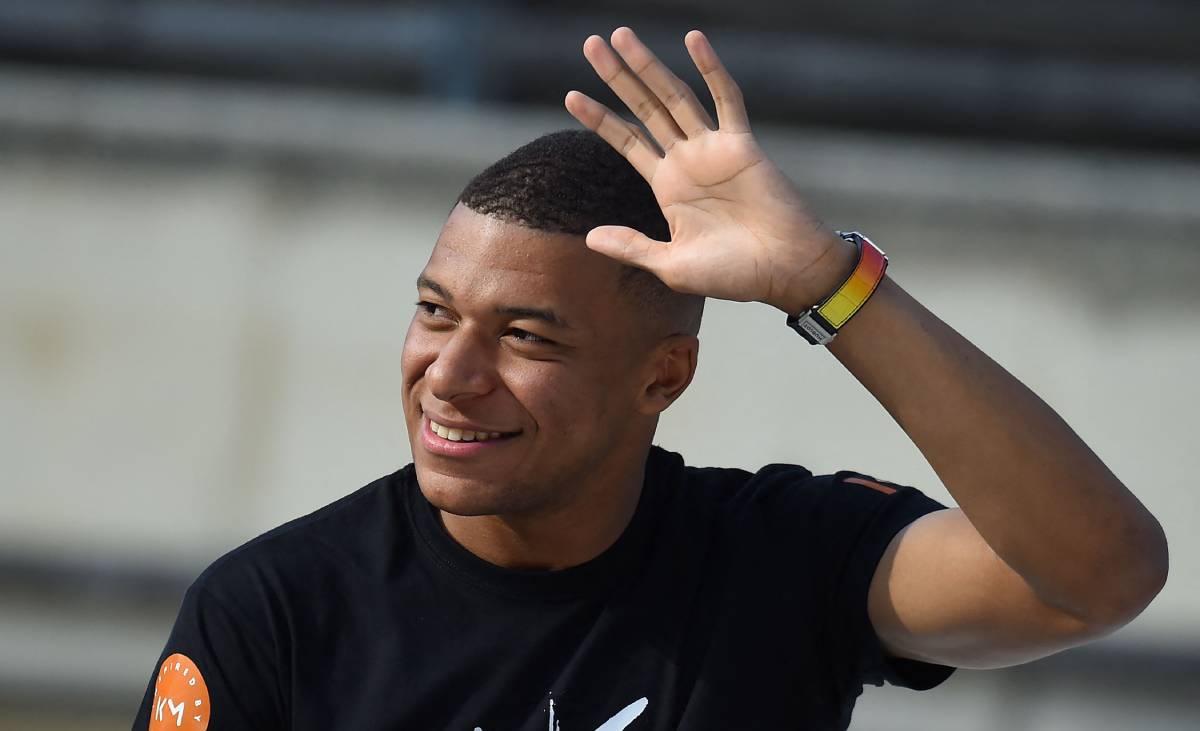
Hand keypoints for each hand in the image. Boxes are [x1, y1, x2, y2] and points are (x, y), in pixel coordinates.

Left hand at [565, 27, 853, 312]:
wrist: (784, 272)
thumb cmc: (733, 274)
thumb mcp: (671, 265)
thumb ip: (631, 246)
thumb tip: (588, 238)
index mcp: (668, 186)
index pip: (627, 143)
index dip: (600, 119)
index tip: (570, 95)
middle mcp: (687, 161)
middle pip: (645, 109)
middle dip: (618, 77)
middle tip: (591, 43)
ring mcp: (713, 149)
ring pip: (675, 97)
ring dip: (649, 67)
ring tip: (621, 36)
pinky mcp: (742, 145)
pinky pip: (725, 99)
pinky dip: (711, 69)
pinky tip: (693, 40)